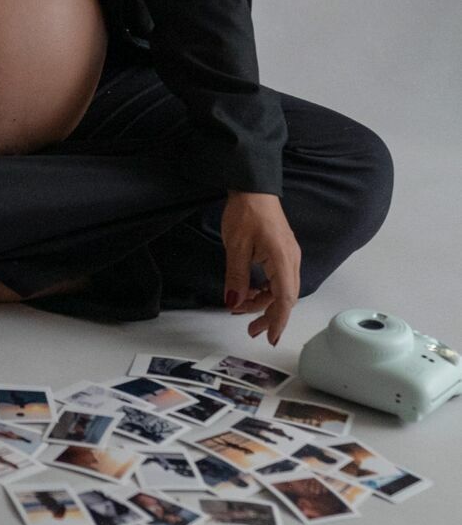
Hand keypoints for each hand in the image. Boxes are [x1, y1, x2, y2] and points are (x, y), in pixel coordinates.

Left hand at [221, 191, 301, 347]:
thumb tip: (234, 303)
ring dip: (264, 302)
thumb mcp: (235, 246)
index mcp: (282, 259)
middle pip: (285, 298)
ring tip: (241, 308)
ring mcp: (289, 255)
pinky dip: (265, 290)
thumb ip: (236, 277)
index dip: (278, 321)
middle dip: (268, 316)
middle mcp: (291, 260)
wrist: (253, 187)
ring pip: (281, 289)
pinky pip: (278, 279)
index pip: (285, 299)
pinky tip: (250, 291)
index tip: (271, 337)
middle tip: (250, 328)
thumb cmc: (246, 211)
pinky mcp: (283, 252)